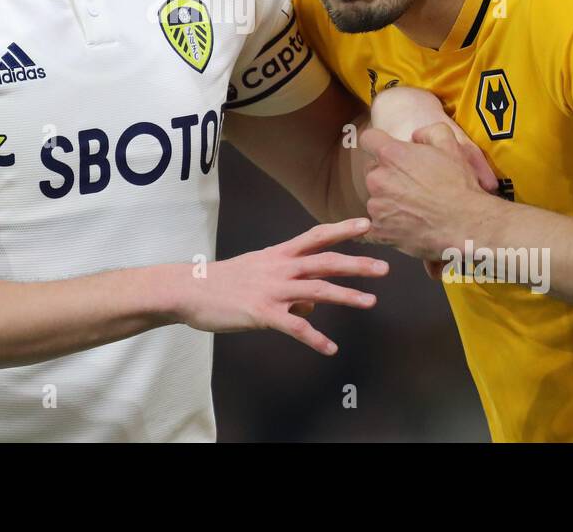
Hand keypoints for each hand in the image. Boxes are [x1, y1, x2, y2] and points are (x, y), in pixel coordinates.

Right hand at [176, 218, 388, 354]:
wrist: (189, 290)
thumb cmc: (221, 282)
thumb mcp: (257, 275)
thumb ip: (288, 286)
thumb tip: (311, 308)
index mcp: (278, 254)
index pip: (316, 236)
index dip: (343, 229)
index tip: (367, 223)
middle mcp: (279, 268)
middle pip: (325, 261)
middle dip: (357, 264)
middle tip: (384, 268)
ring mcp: (272, 290)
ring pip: (317, 290)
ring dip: (346, 296)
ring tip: (370, 301)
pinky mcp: (262, 313)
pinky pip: (296, 327)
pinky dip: (316, 339)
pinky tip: (330, 348)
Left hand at [360, 123, 499, 262]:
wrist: (465, 225)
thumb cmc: (458, 186)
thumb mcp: (451, 146)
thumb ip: (429, 132)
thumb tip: (416, 136)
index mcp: (391, 155)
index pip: (369, 140)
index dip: (378, 143)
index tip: (387, 152)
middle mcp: (378, 179)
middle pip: (373, 172)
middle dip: (388, 176)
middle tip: (412, 186)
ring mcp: (377, 206)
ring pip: (376, 199)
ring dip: (389, 202)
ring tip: (414, 208)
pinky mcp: (379, 231)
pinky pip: (375, 227)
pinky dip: (387, 227)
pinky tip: (405, 226)